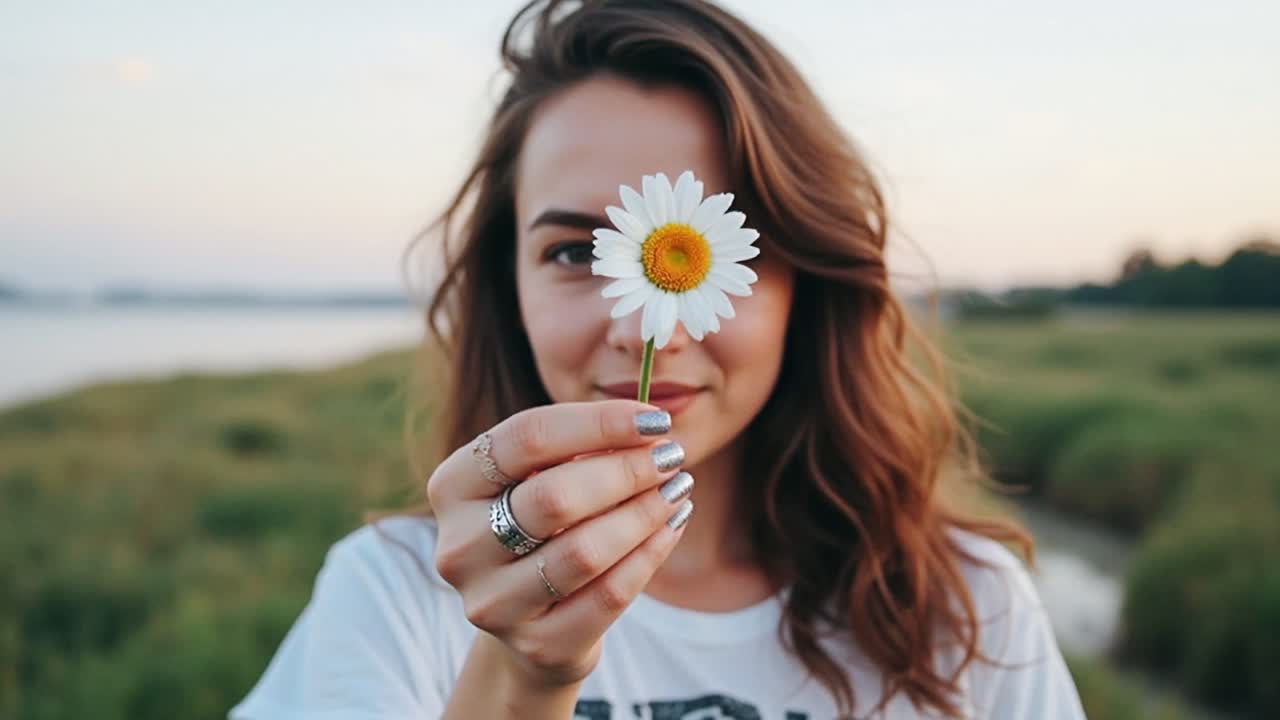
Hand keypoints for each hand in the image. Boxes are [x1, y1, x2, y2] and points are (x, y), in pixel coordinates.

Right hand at [425, 400, 693, 687]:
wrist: (531, 618)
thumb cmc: (542, 525)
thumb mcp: (542, 476)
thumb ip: (580, 447)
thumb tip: (649, 430)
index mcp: (452, 486)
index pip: (526, 438)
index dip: (597, 423)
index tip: (655, 420)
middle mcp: (460, 547)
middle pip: (555, 497)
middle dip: (626, 471)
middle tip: (670, 457)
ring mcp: (493, 603)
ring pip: (584, 552)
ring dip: (643, 514)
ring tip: (677, 489)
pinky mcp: (537, 645)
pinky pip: (608, 596)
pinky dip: (649, 556)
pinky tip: (671, 528)